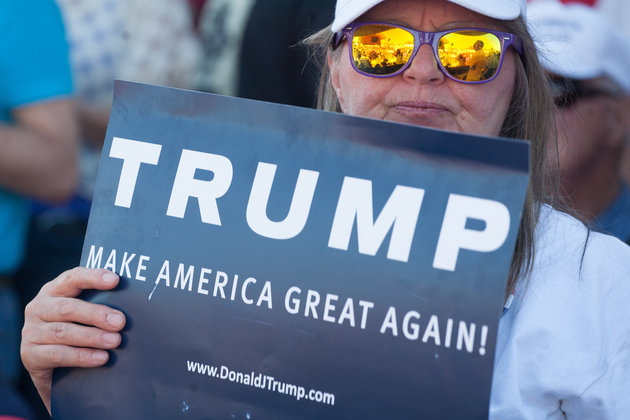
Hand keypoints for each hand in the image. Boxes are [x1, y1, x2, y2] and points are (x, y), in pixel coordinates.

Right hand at [21, 267, 125, 413]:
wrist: (55, 370)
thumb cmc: (78, 332)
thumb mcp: (86, 316)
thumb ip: (101, 304)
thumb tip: (135, 303)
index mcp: (54, 290)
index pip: (72, 278)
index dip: (93, 277)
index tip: (115, 280)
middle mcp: (39, 307)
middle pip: (68, 308)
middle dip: (97, 314)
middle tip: (121, 322)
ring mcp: (31, 331)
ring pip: (64, 332)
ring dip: (92, 337)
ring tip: (116, 341)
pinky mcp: (30, 355)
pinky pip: (57, 354)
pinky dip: (82, 356)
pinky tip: (101, 358)